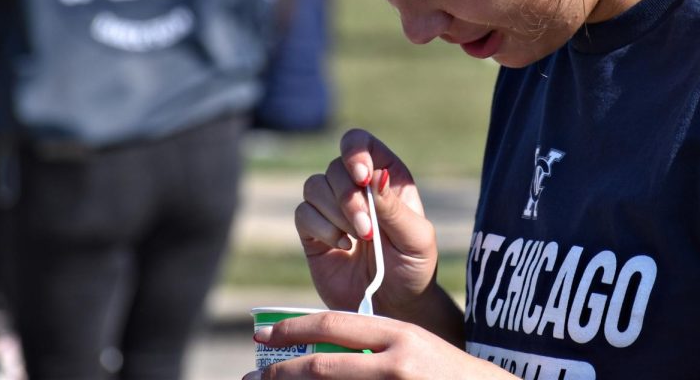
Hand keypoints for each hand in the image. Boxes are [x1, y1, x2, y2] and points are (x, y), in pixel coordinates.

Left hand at [242, 311, 513, 379]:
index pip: (333, 324)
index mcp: (399, 335)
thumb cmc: (448, 374)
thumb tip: (321, 352)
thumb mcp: (414, 347)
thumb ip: (374, 345)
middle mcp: (395, 364)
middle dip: (279, 372)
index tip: (262, 332)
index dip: (292, 328)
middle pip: (321, 367)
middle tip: (252, 375)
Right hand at [294, 129, 438, 320]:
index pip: (359, 142)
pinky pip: (302, 213)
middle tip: (368, 231)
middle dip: (348, 198)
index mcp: (385, 176)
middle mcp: (356, 186)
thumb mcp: (416, 238)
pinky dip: (321, 228)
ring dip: (335, 213)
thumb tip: (374, 175)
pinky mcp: (313, 232)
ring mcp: (332, 208)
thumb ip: (393, 207)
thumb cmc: (413, 268)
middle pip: (335, 166)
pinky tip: (342, 246)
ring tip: (358, 240)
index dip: (355, 151)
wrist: (394, 307)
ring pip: (314, 186)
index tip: (361, 177)